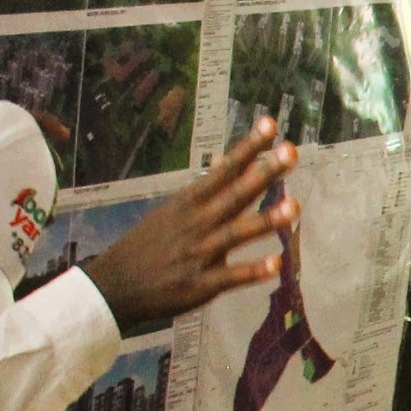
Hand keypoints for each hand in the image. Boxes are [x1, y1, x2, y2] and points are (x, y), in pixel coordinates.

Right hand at [81, 121, 298, 324]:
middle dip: (264, 173)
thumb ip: (203, 191)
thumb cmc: (147, 246)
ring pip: (237, 233)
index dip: (248, 148)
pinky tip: (278, 264)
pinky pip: (232, 276)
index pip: (224, 169)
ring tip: (295, 206)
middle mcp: (196, 222)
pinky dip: (254, 270)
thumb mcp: (171, 211)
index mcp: (189, 202)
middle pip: (235, 194)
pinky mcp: (202, 284)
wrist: (116, 285)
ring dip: (266, 220)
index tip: (271, 125)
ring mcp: (200, 253)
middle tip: (292, 152)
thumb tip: (225, 162)